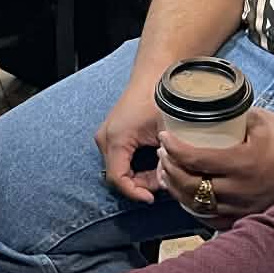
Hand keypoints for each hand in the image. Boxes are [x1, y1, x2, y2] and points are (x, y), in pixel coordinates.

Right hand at [93, 78, 166, 204]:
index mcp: (116, 138)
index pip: (118, 179)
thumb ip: (165, 163)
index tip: (152, 198)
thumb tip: (166, 184)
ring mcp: (106, 135)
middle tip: (163, 183)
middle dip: (140, 184)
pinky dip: (136, 165)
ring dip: (139, 175)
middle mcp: (105, 138)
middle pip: (118, 175)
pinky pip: (120, 158)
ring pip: (119, 167)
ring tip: (162, 171)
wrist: (155, 74)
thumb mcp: (167, 134)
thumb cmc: (161, 99)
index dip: (135, 193)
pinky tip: (154, 161)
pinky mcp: (112, 133)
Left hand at [156, 110, 273, 220]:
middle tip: (163, 154)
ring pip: (197, 205)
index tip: (164, 137)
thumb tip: (206, 111)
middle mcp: (240, 190)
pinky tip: (187, 195)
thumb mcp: (263, 121)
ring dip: (177, 189)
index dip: (173, 148)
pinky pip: (212, 218)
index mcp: (243, 163)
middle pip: (189, 185)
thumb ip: (233, 117)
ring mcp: (243, 208)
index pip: (195, 159)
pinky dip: (195, 206)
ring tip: (168, 173)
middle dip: (169, 168)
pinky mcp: (249, 218)